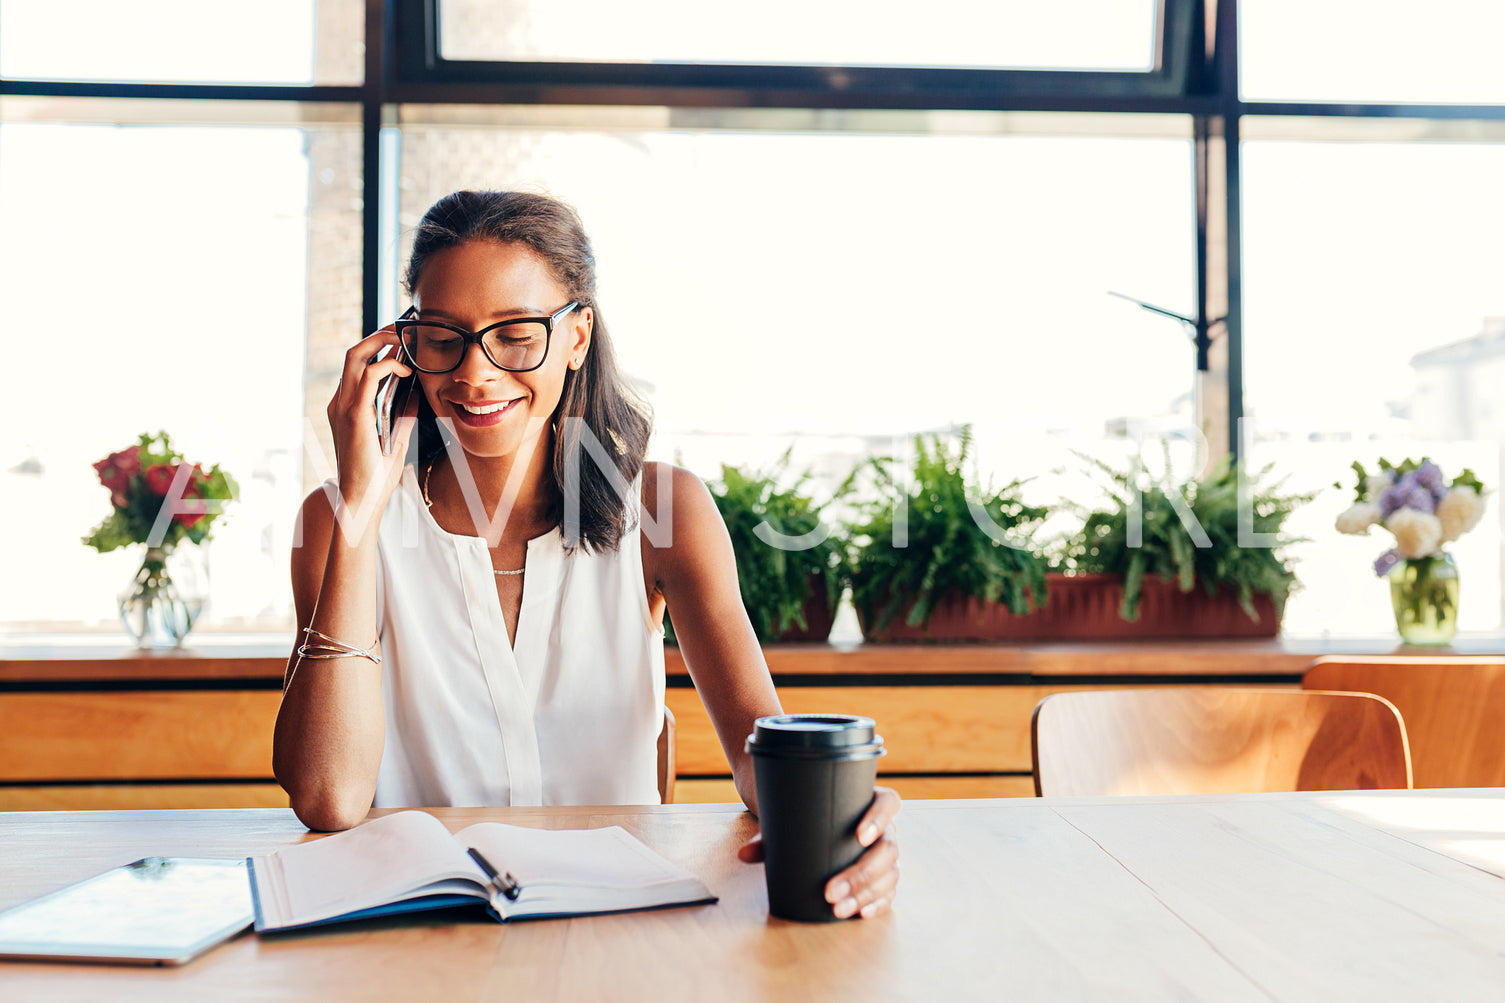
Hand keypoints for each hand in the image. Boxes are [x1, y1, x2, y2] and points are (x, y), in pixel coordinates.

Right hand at [327, 326, 417, 529]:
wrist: (362, 500)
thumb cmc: (375, 476)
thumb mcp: (394, 438)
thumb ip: (403, 415)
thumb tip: (417, 393)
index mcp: (346, 406)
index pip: (358, 365)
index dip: (378, 347)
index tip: (403, 341)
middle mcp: (340, 401)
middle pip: (354, 352)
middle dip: (380, 335)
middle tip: (405, 330)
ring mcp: (343, 406)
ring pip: (356, 356)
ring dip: (382, 341)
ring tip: (405, 339)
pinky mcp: (354, 414)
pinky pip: (369, 376)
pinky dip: (388, 365)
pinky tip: (406, 369)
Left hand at [737, 785, 900, 919]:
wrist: (809, 823)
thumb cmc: (804, 817)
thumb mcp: (789, 820)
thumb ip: (767, 837)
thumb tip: (744, 854)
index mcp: (870, 801)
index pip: (888, 803)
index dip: (879, 819)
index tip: (859, 836)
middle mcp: (885, 828)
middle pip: (888, 849)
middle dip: (860, 874)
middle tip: (830, 891)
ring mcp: (885, 854)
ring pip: (889, 874)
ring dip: (865, 894)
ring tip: (837, 908)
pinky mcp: (882, 877)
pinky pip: (887, 891)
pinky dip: (876, 904)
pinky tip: (860, 913)